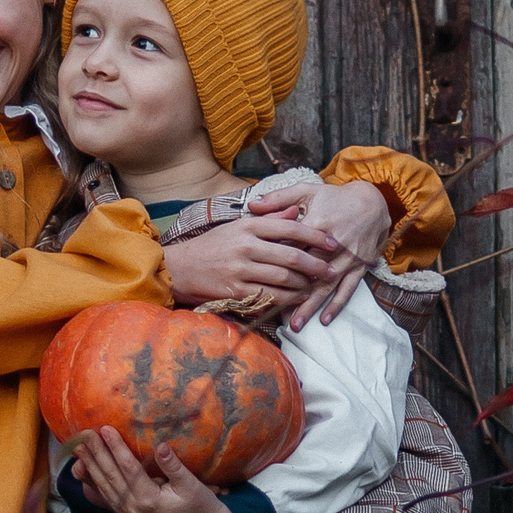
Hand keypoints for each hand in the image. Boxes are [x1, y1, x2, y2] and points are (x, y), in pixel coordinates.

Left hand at [71, 428, 240, 512]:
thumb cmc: (202, 507)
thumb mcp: (192, 485)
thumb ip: (174, 466)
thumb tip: (161, 446)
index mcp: (149, 500)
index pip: (128, 469)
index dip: (116, 447)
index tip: (105, 429)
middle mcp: (134, 509)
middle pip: (110, 477)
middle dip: (96, 454)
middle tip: (84, 433)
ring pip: (105, 488)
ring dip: (91, 466)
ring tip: (79, 448)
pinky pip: (108, 497)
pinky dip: (96, 482)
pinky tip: (88, 469)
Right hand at [163, 214, 337, 309]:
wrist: (180, 268)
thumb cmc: (212, 246)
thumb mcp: (238, 226)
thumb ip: (269, 219)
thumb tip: (296, 212)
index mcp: (249, 226)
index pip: (291, 229)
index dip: (316, 236)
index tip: (333, 243)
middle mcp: (246, 247)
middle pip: (292, 257)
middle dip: (316, 265)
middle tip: (331, 270)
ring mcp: (240, 270)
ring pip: (284, 280)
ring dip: (305, 285)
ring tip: (317, 286)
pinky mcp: (236, 292)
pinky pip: (270, 297)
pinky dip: (288, 300)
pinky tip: (298, 299)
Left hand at [248, 180, 386, 328]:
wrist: (372, 202)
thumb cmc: (334, 198)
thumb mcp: (306, 191)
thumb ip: (278, 199)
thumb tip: (251, 206)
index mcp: (318, 222)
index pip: (293, 246)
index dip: (276, 262)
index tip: (259, 279)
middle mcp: (335, 242)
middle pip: (309, 271)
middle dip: (292, 292)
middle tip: (273, 313)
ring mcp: (349, 256)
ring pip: (327, 284)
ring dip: (312, 305)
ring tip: (296, 323)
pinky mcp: (361, 264)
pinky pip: (348, 287)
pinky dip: (337, 304)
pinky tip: (325, 319)